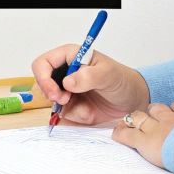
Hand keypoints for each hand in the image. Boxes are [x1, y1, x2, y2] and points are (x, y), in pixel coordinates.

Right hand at [29, 45, 148, 125]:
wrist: (132, 100)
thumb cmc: (121, 80)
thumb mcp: (108, 75)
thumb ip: (89, 76)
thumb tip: (67, 82)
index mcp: (69, 56)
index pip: (42, 64)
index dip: (43, 77)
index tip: (54, 92)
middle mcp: (64, 72)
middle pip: (41, 83)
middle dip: (52, 94)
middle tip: (65, 100)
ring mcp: (65, 90)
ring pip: (51, 101)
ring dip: (65, 107)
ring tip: (83, 107)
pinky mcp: (70, 106)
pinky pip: (62, 114)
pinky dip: (74, 116)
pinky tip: (88, 113)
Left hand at [113, 101, 173, 167]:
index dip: (172, 110)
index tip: (171, 113)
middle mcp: (170, 119)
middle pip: (156, 109)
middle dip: (151, 112)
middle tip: (148, 117)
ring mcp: (155, 129)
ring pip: (140, 118)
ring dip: (135, 119)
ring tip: (129, 122)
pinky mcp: (144, 141)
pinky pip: (128, 135)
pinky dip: (121, 134)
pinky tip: (116, 134)